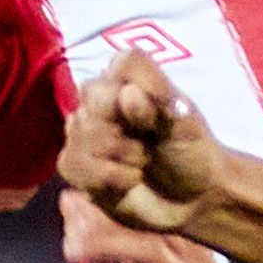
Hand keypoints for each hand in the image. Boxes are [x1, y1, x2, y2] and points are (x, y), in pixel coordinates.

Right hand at [59, 52, 225, 233]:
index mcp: (131, 79)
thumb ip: (158, 99)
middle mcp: (103, 98)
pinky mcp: (76, 163)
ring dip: (118, 159)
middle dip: (124, 132)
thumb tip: (127, 94)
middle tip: (147, 150)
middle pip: (93, 98)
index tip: (156, 120)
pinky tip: (125, 183)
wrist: (192, 198)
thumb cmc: (191, 152)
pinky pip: (71, 163)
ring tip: (140, 166)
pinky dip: (104, 178)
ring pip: (79, 133)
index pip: (121, 64)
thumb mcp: (185, 120)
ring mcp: (85, 130)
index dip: (138, 94)